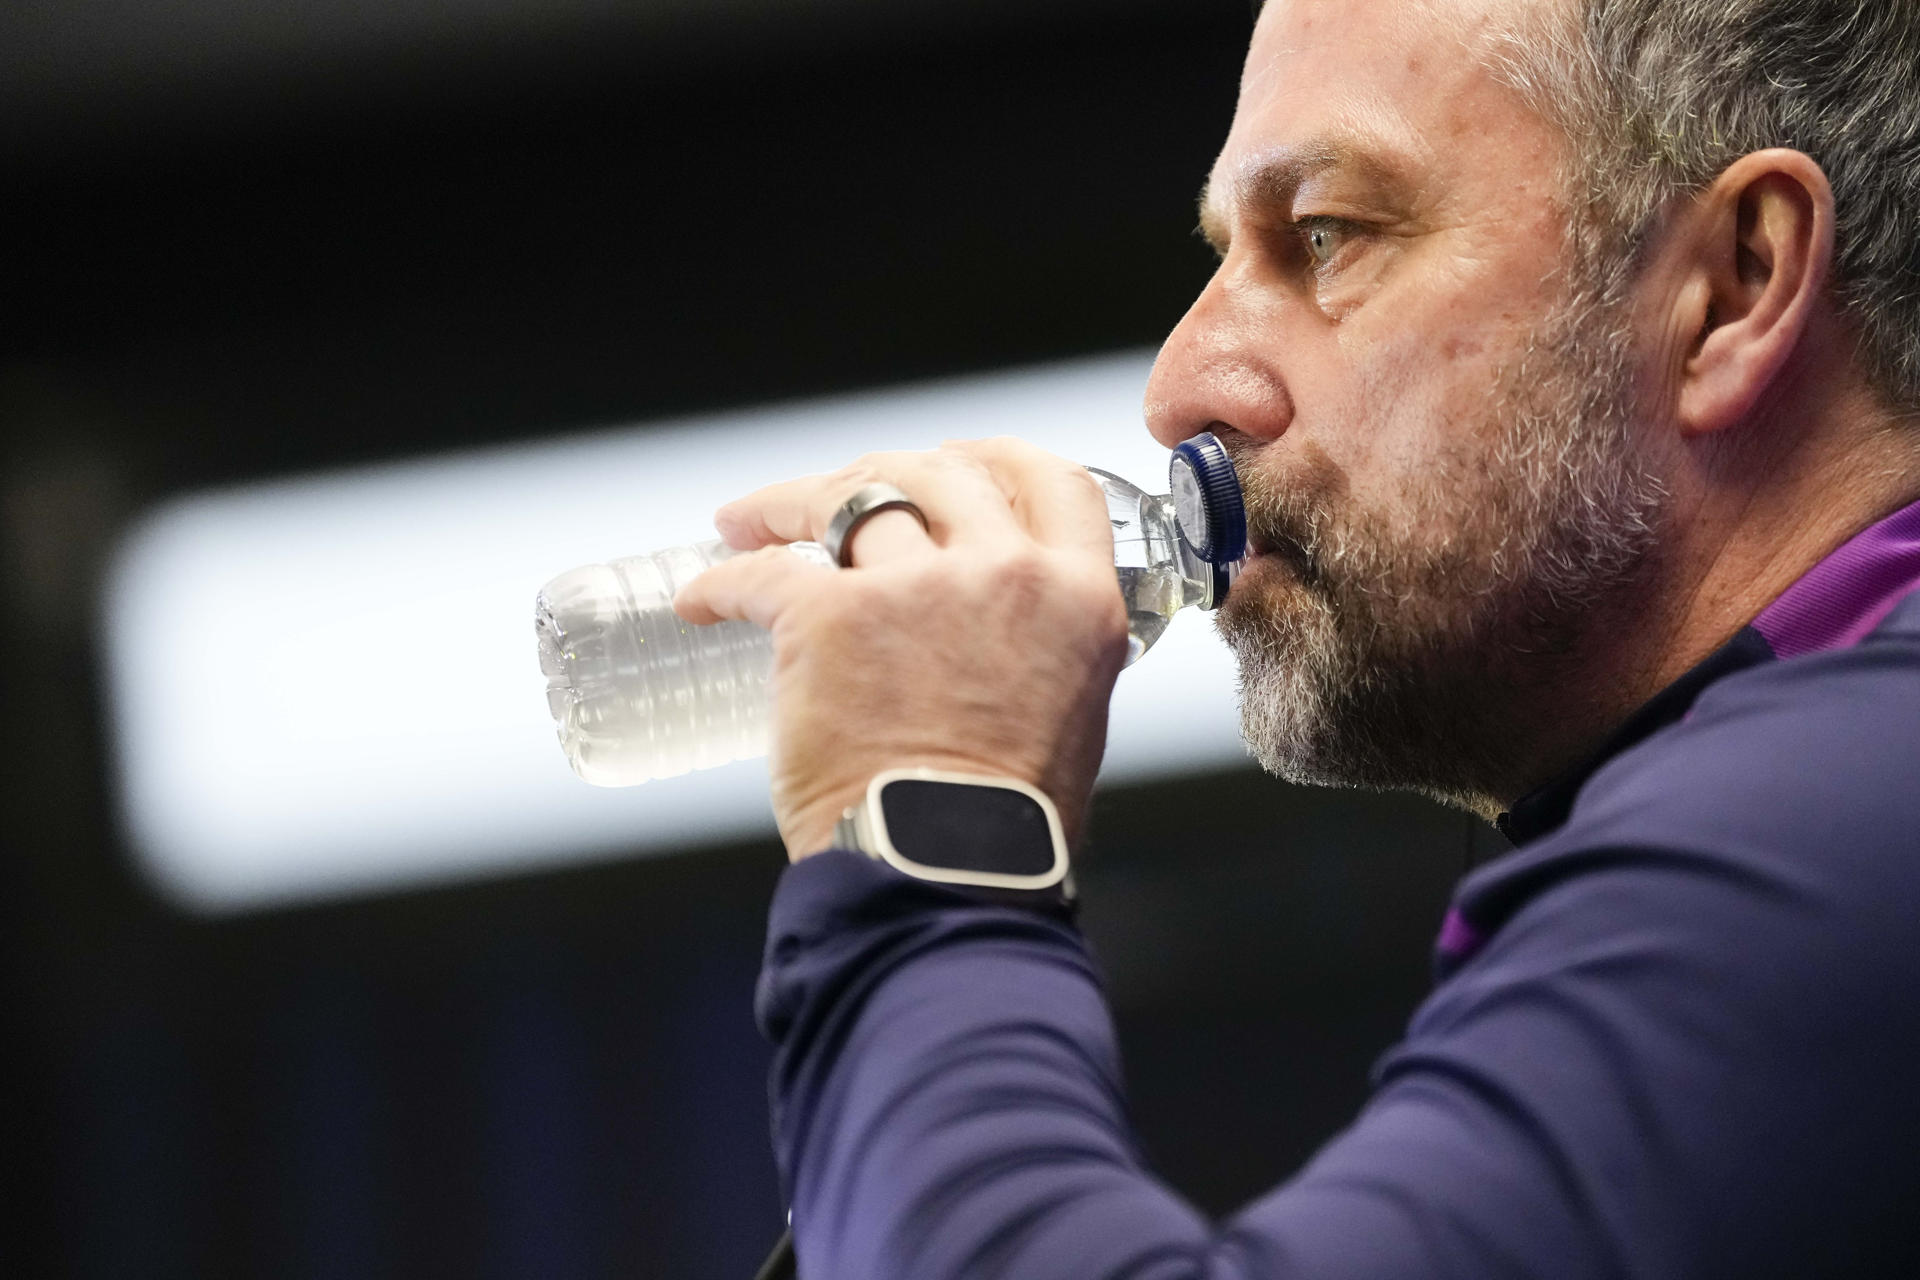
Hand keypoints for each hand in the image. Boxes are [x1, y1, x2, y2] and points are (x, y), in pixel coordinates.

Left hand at [671, 438, 1129, 860]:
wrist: (940, 873)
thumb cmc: (999, 830)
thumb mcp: (1066, 717)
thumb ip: (1042, 659)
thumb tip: (997, 648)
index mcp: (1077, 599)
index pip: (1051, 483)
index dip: (998, 460)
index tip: (959, 459)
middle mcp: (1004, 574)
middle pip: (940, 475)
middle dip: (881, 470)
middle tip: (838, 489)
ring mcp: (915, 587)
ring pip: (849, 499)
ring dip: (788, 503)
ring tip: (747, 520)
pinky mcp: (829, 616)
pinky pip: (764, 574)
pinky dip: (724, 582)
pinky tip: (702, 598)